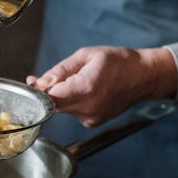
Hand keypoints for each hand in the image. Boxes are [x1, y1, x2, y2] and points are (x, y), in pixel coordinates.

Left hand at [27, 46, 177, 126]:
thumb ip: (60, 70)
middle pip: (53, 104)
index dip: (38, 90)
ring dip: (62, 95)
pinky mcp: (93, 122)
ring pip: (62, 108)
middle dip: (48, 91)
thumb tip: (39, 81)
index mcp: (85, 88)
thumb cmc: (119, 62)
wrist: (144, 77)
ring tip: (77, 80)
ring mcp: (91, 117)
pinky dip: (73, 101)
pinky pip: (73, 111)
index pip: (50, 96)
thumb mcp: (86, 56)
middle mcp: (88, 108)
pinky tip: (86, 90)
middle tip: (47, 77)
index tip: (33, 81)